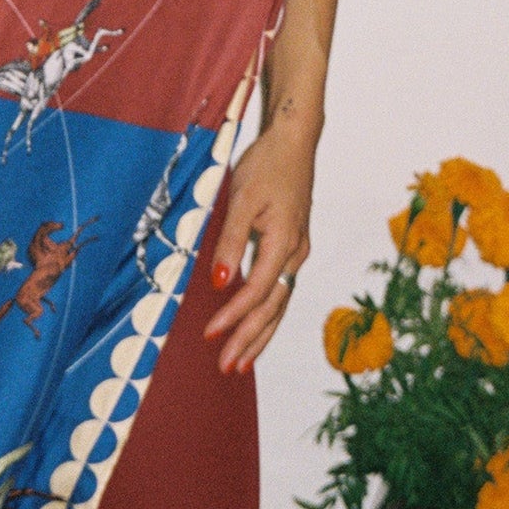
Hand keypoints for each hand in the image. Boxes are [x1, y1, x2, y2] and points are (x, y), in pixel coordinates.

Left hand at [204, 124, 314, 373]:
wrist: (294, 140)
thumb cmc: (266, 165)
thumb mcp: (242, 199)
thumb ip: (232, 242)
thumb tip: (221, 283)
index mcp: (285, 243)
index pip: (257, 292)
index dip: (234, 317)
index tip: (210, 336)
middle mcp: (296, 253)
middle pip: (273, 307)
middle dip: (250, 339)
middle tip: (228, 367)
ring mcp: (298, 250)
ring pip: (280, 302)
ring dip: (261, 333)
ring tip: (241, 362)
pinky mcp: (294, 244)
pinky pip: (281, 288)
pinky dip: (268, 313)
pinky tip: (256, 325)